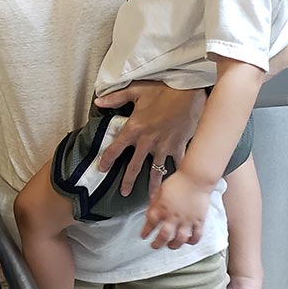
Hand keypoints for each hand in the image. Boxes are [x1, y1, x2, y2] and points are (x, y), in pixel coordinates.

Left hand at [94, 81, 205, 195]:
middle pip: (134, 165)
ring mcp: (164, 147)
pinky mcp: (179, 147)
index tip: (102, 169)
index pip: (116, 147)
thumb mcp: (135, 90)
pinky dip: (176, 176)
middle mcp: (148, 141)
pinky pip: (177, 165)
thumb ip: (115, 98)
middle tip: (123, 192)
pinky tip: (176, 187)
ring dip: (152, 185)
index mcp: (134, 128)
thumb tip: (98, 103)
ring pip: (156, 171)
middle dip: (127, 180)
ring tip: (150, 199)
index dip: (107, 159)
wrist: (189, 91)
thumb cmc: (162, 89)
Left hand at [141, 171, 210, 248]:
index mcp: (162, 207)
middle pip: (164, 236)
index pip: (150, 223)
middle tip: (154, 246)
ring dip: (174, 245)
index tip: (143, 236)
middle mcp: (173, 216)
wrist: (196, 178)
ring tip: (171, 246)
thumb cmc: (178, 181)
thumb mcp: (161, 189)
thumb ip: (155, 203)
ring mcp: (187, 220)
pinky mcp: (198, 221)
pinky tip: (188, 241)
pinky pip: (196, 236)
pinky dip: (191, 241)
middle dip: (157, 244)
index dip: (145, 231)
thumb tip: (150, 212)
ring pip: (179, 239)